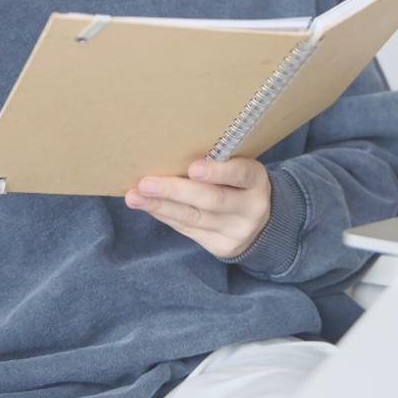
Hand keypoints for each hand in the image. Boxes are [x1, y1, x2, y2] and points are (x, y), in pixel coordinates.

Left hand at [125, 157, 271, 258]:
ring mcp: (237, 231)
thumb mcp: (239, 168)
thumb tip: (171, 151)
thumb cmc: (240, 184)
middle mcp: (251, 208)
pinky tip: (148, 206)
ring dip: (160, 206)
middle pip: (211, 200)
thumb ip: (218, 161)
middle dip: (176, 191)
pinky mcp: (222, 247)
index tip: (193, 168)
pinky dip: (165, 216)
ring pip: (194, 218)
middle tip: (146, 183)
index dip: (218, 172)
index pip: (240, 175)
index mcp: (256, 181)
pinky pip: (188, 230)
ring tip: (135, 197)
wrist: (262, 222)